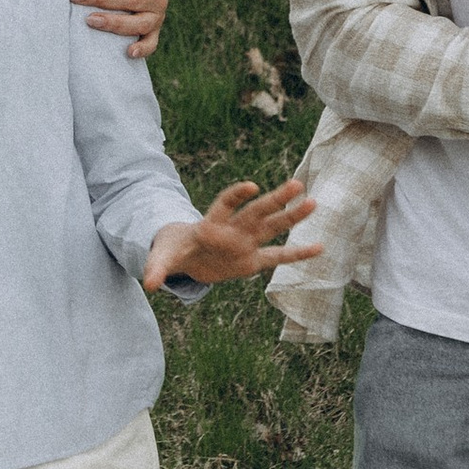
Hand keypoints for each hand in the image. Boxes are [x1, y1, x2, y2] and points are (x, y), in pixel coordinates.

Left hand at [144, 177, 318, 290]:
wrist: (187, 256)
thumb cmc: (175, 249)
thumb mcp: (164, 257)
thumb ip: (158, 267)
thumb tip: (148, 284)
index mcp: (211, 223)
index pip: (225, 205)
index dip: (236, 196)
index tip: (251, 186)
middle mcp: (233, 228)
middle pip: (257, 211)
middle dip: (276, 199)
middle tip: (297, 184)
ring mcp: (246, 242)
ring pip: (272, 227)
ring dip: (292, 217)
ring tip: (314, 203)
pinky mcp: (253, 260)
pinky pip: (277, 257)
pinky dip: (297, 254)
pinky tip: (319, 247)